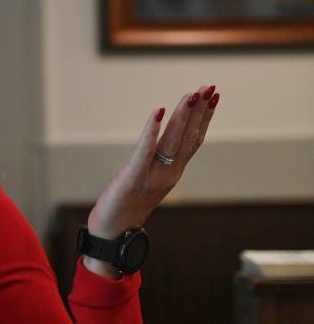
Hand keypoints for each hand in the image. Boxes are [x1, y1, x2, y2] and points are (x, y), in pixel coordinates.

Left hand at [85, 85, 218, 275]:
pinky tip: (157, 113)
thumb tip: (164, 142)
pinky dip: (151, 132)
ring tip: (191, 95)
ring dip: (182, 116)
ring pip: (171, 141)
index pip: (193, 140)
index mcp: (173, 173)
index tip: (212, 96)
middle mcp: (168, 173)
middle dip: (199, 111)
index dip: (204, 118)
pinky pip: (144, 151)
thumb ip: (159, 164)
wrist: (112, 236)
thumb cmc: (127, 208)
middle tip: (209, 87)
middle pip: (187, 137)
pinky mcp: (132, 177)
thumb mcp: (149, 182)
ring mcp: (152, 176)